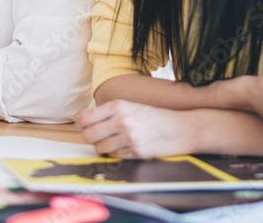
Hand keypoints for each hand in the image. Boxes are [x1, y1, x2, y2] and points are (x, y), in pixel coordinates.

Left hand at [76, 100, 194, 158]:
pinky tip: (126, 147)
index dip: (80, 125)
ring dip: (103, 148)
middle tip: (96, 137)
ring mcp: (129, 137)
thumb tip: (85, 120)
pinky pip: (115, 156)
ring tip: (115, 142)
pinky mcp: (136, 152)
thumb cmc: (155, 116)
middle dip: (90, 138)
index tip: (82, 127)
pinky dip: (117, 154)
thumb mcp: (131, 106)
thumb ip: (110, 112)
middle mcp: (121, 120)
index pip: (85, 118)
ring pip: (100, 148)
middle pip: (88, 135)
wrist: (182, 128)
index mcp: (118, 106)